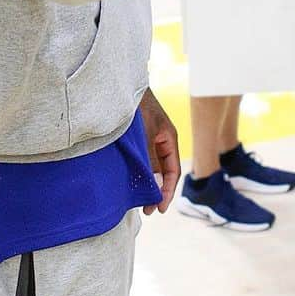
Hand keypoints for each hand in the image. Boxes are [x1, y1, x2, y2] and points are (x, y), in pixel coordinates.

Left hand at [139, 88, 180, 213]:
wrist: (121, 85)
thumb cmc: (137, 106)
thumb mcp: (145, 134)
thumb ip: (150, 160)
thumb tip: (155, 185)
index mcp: (169, 139)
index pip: (172, 172)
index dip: (167, 191)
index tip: (158, 208)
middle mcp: (161, 141)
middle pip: (162, 172)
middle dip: (157, 191)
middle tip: (147, 210)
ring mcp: (149, 139)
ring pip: (151, 167)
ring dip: (146, 183)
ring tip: (137, 200)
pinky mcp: (136, 138)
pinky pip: (140, 159)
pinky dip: (137, 172)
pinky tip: (128, 181)